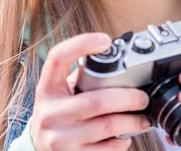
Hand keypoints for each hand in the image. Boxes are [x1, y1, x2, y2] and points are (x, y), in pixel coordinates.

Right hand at [31, 33, 150, 149]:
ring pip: (107, 126)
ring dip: (132, 121)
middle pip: (96, 100)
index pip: (58, 57)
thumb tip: (116, 60)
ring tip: (142, 118)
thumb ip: (78, 79)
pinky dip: (122, 141)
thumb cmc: (56, 113)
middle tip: (142, 97)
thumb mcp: (58, 93)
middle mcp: (50, 112)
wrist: (38, 147)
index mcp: (47, 88)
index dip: (81, 44)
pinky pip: (107, 148)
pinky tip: (125, 136)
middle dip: (128, 98)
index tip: (105, 40)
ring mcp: (60, 137)